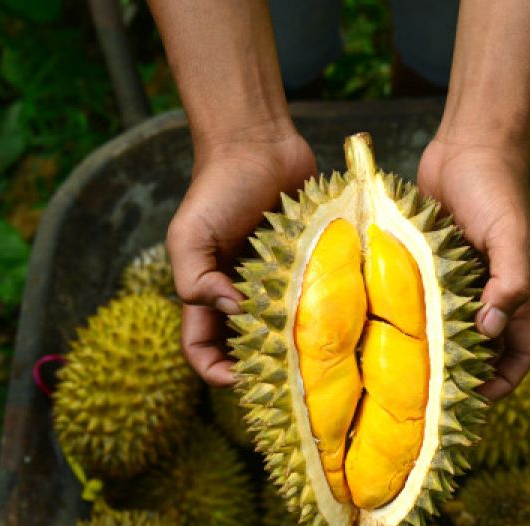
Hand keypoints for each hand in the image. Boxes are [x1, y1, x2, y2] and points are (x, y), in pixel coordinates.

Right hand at [167, 129, 316, 384]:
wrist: (259, 145)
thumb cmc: (218, 188)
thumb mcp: (190, 235)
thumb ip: (195, 279)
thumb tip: (234, 312)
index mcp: (208, 294)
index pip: (202, 349)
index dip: (213, 370)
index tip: (237, 377)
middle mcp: (244, 296)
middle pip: (248, 349)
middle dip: (263, 367)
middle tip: (285, 374)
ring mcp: (279, 284)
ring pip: (288, 331)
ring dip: (298, 345)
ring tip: (314, 354)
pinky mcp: (310, 267)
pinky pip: (318, 300)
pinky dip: (327, 313)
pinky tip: (339, 319)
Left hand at [417, 136, 529, 400]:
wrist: (468, 146)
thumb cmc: (496, 190)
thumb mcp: (510, 237)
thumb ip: (509, 283)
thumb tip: (491, 328)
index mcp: (518, 295)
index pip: (518, 356)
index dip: (502, 384)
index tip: (473, 403)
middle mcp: (489, 295)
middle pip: (479, 352)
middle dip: (460, 377)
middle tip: (427, 398)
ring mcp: (458, 283)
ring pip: (446, 331)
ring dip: (431, 351)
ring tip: (402, 374)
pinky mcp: (430, 267)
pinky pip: (421, 302)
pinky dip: (410, 319)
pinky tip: (384, 332)